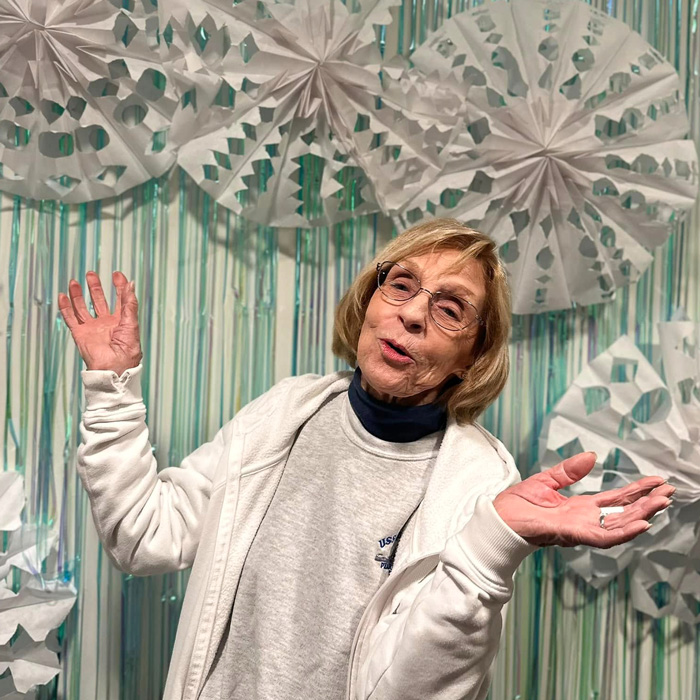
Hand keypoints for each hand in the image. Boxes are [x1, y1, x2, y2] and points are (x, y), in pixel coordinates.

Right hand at [58, 271, 142, 375]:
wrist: (113, 369)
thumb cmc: (127, 352)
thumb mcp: (131, 324)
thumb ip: (129, 304)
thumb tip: (131, 284)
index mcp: (121, 321)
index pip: (120, 300)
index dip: (119, 287)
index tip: (117, 275)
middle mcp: (106, 323)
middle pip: (99, 301)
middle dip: (95, 287)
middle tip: (91, 274)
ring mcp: (92, 329)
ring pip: (83, 308)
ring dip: (78, 295)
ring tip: (74, 282)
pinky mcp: (81, 335)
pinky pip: (71, 319)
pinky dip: (66, 308)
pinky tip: (63, 296)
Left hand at [492, 452, 674, 547]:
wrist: (496, 519)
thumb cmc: (516, 505)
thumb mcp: (545, 481)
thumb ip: (569, 471)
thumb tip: (592, 456)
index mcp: (580, 508)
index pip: (616, 499)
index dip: (637, 491)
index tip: (657, 482)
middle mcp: (584, 520)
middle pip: (623, 512)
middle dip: (647, 503)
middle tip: (669, 492)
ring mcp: (579, 529)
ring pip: (618, 525)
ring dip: (641, 515)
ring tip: (662, 504)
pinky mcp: (570, 534)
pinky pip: (602, 536)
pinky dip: (622, 532)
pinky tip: (641, 525)